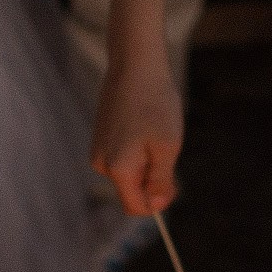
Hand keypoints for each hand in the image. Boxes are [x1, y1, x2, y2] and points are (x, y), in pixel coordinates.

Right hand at [91, 59, 183, 217]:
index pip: (136, 207)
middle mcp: (102, 163)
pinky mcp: (100, 137)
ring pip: (129, 173)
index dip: (157, 202)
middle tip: (165, 147)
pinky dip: (138, 149)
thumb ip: (161, 180)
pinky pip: (122, 157)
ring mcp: (98, 149)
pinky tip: (143, 124)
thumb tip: (155, 206)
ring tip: (153, 131)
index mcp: (118, 169)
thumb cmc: (155, 103)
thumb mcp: (167, 146)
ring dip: (146, 162)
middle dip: (152, 178)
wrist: (135, 64)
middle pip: (132, 190)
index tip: (172, 181)